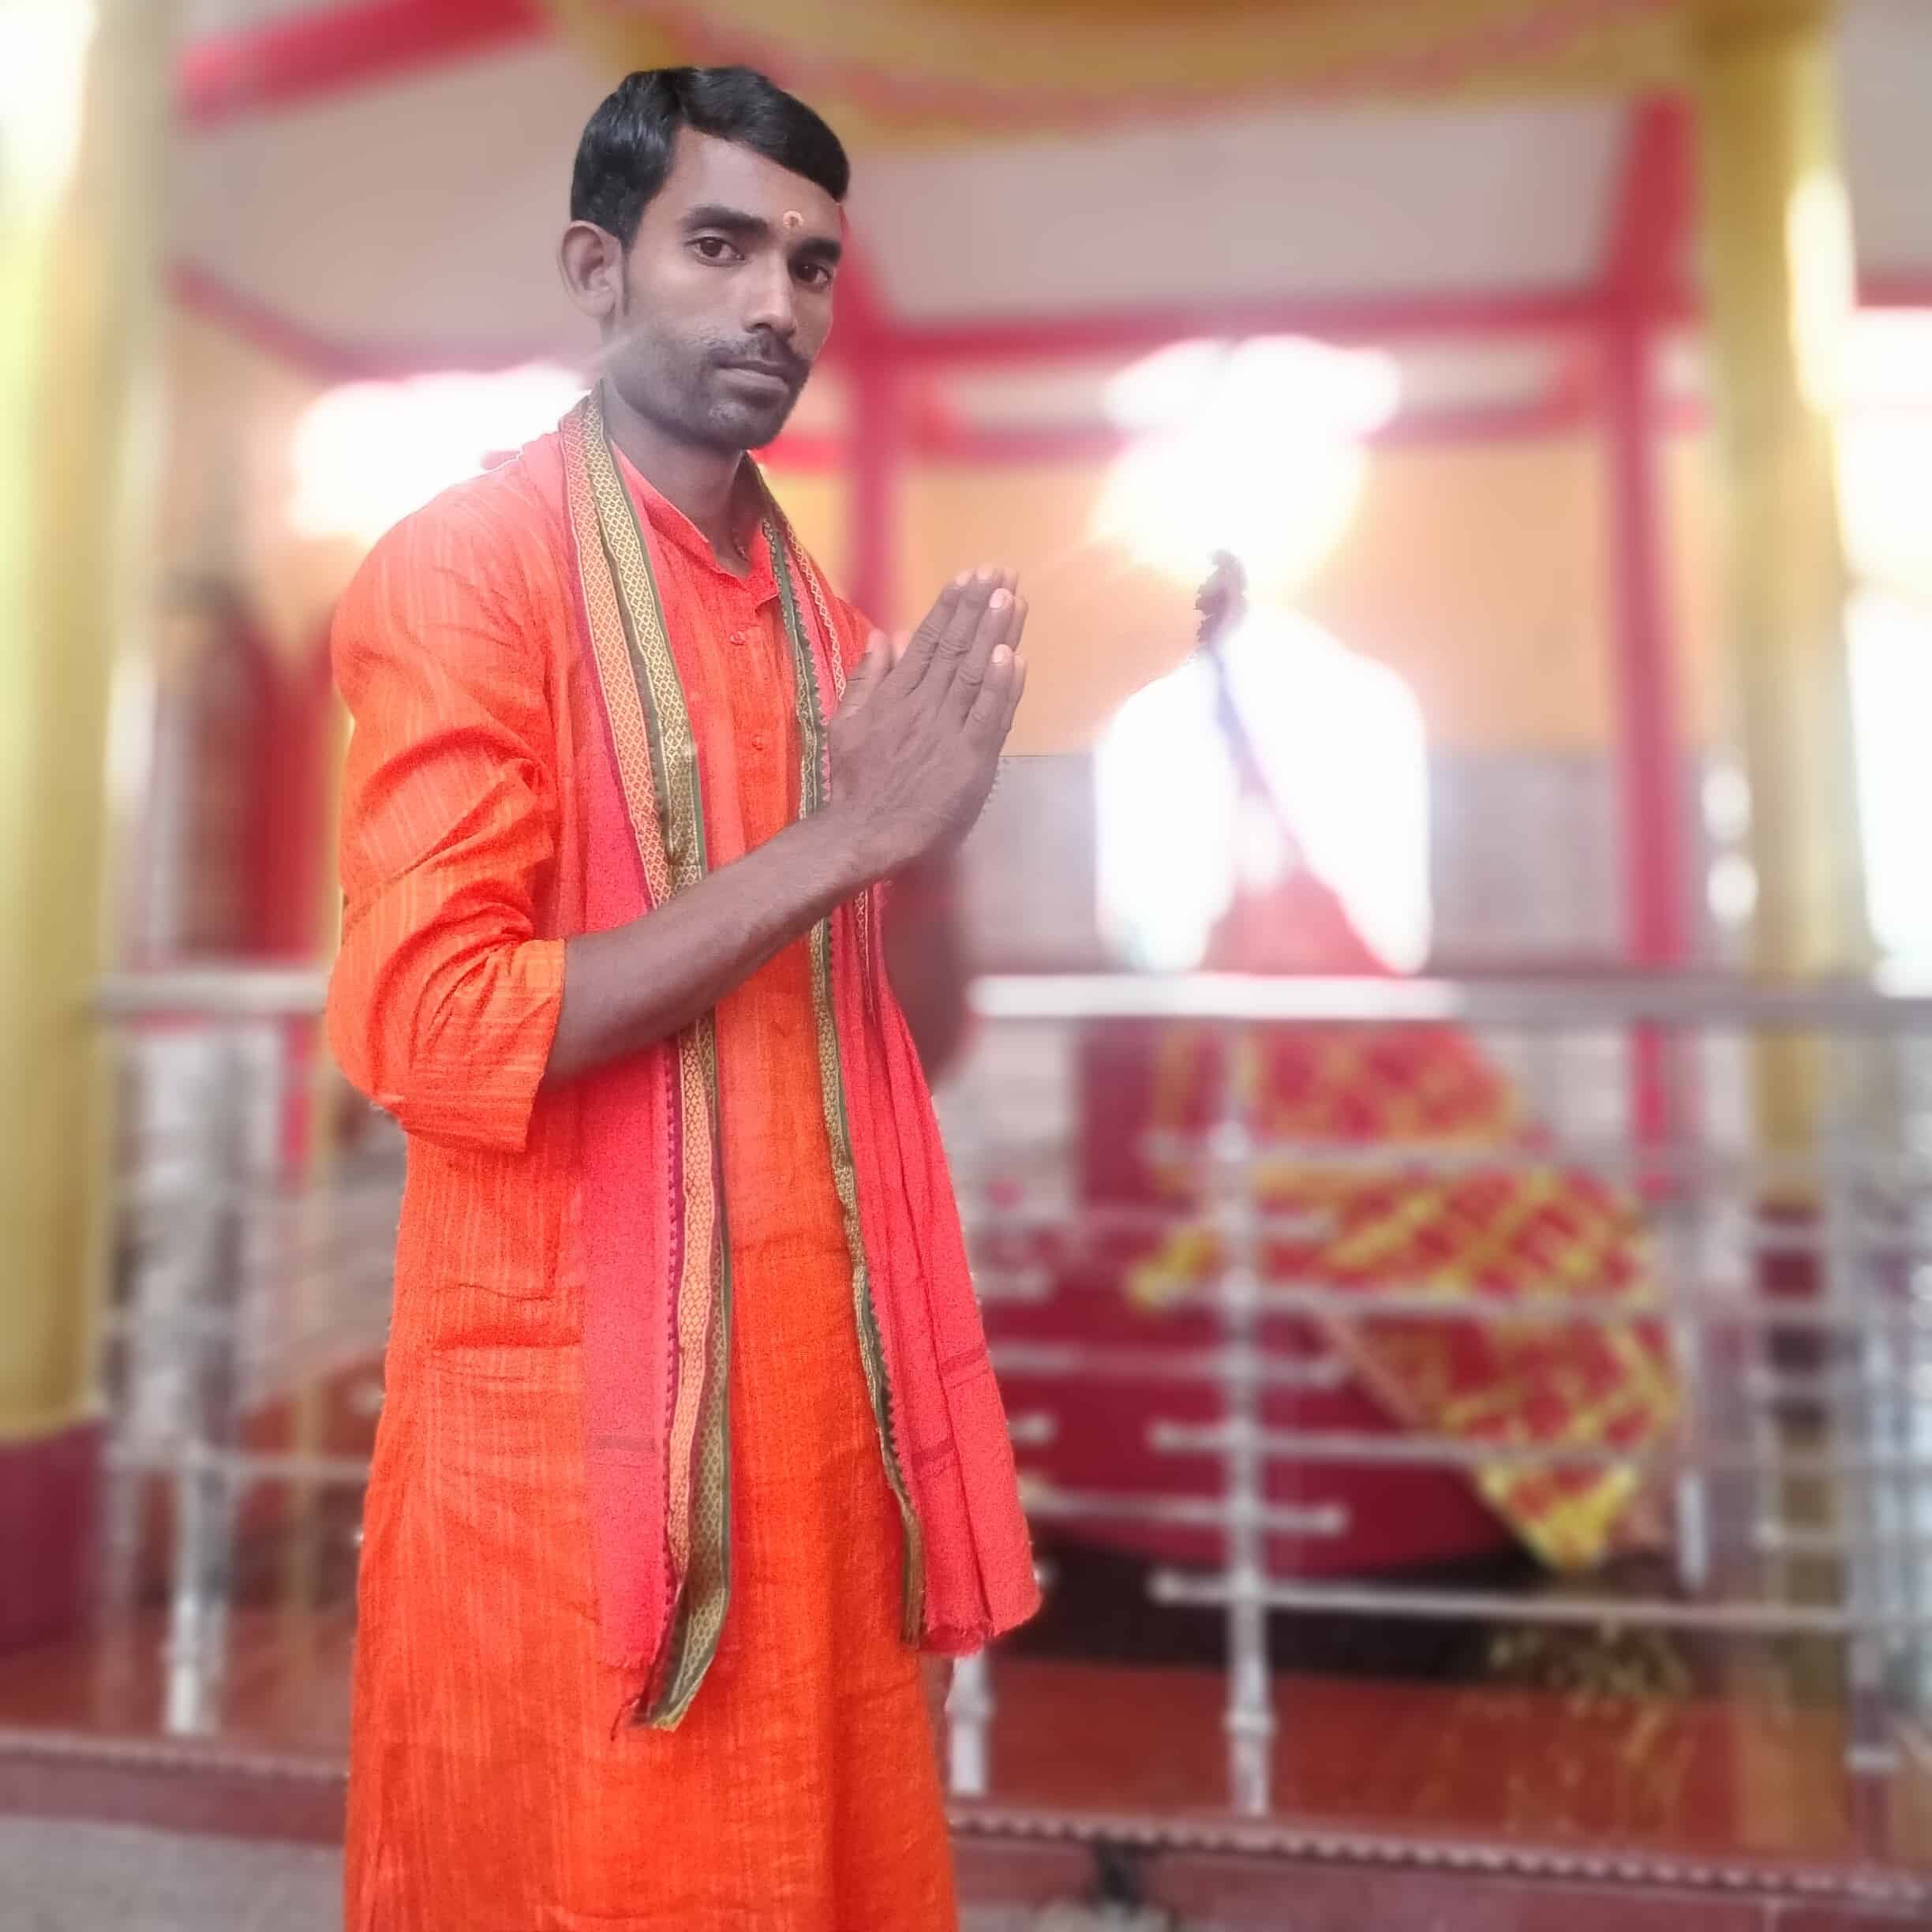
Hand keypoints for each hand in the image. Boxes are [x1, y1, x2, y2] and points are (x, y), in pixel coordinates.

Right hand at [826, 566, 1027, 876]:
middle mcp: (923, 704)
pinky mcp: (970, 759)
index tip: (970, 576)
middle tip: (1001, 573)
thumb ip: (866, 679)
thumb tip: (883, 635)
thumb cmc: (856, 784)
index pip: (928, 640)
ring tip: (1011, 598)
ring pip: (975, 673)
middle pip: (956, 648)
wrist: (865, 833)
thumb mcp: (846, 723)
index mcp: (895, 694)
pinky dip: (1001, 686)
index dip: (951, 606)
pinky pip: (989, 716)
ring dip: (994, 633)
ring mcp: (948, 730)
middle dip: (979, 607)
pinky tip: (1011, 656)